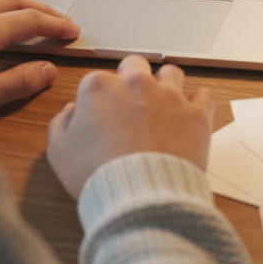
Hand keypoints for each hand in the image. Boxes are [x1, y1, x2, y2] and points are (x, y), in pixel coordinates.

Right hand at [47, 57, 214, 199]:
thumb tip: (70, 111)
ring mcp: (169, 96)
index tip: (103, 113)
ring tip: (162, 105)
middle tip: (132, 102)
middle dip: (133, 79)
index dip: (100, 97)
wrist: (138, 198)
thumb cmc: (98, 175)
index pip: (99, 79)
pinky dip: (197, 102)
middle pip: (135, 65)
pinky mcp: (196, 113)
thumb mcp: (59, 152)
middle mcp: (136, 83)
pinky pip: (203, 95)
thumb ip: (61, 123)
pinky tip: (190, 113)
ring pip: (171, 74)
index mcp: (100, 87)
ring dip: (166, 85)